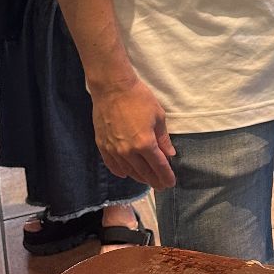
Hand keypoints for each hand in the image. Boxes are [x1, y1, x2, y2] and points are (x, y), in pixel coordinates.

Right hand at [90, 75, 175, 189]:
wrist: (112, 88)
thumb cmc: (139, 98)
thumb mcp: (158, 116)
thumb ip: (163, 139)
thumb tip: (169, 154)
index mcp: (144, 143)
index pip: (158, 166)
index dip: (166, 176)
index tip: (171, 183)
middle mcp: (128, 151)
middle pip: (143, 172)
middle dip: (154, 180)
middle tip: (161, 185)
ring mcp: (113, 150)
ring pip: (128, 171)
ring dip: (139, 177)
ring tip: (147, 181)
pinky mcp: (102, 146)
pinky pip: (112, 165)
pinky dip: (120, 171)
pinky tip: (125, 174)